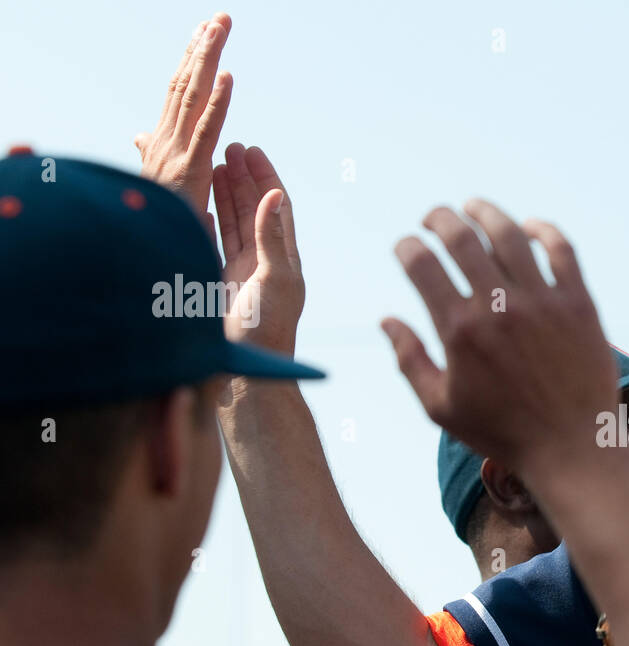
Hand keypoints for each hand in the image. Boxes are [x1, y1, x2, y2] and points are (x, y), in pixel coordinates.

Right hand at [134, 13, 232, 221]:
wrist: (143, 254)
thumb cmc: (152, 224)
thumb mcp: (154, 183)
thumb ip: (150, 154)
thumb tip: (139, 134)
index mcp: (163, 143)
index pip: (178, 94)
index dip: (190, 63)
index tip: (203, 34)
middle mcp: (166, 141)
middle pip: (185, 85)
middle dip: (201, 49)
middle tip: (219, 18)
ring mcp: (176, 153)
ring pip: (193, 97)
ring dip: (206, 60)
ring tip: (219, 29)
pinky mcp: (189, 169)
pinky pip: (205, 130)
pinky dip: (216, 102)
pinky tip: (226, 76)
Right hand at [212, 144, 304, 352]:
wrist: (246, 369)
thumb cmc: (266, 329)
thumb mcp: (274, 278)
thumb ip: (272, 237)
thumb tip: (275, 195)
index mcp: (284, 259)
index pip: (277, 207)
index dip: (265, 177)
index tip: (252, 150)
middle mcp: (264, 263)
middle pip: (253, 210)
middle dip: (242, 178)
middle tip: (228, 147)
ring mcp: (241, 273)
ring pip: (233, 224)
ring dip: (224, 195)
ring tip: (212, 165)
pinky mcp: (220, 284)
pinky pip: (214, 244)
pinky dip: (208, 221)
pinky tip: (199, 204)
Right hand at [381, 200, 617, 475]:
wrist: (571, 448)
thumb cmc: (503, 432)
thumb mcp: (441, 407)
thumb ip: (410, 360)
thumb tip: (386, 320)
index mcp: (459, 330)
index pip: (421, 265)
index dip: (406, 246)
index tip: (405, 246)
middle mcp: (498, 307)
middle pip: (461, 238)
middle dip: (439, 218)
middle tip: (434, 217)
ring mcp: (542, 301)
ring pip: (509, 234)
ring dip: (486, 212)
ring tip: (474, 207)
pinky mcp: (579, 303)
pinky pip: (561, 250)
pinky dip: (543, 230)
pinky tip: (529, 226)